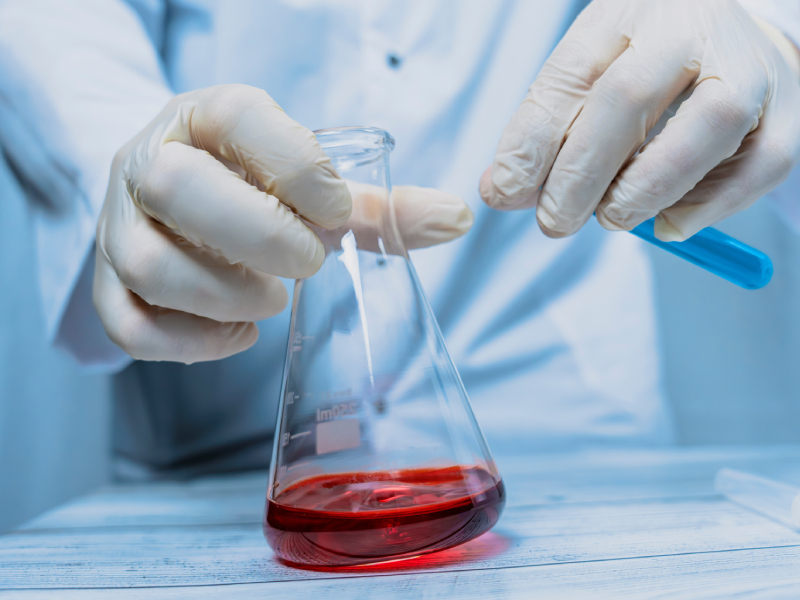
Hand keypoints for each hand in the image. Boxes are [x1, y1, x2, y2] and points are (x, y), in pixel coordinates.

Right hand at [94, 84, 471, 363]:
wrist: (174, 194)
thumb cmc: (252, 188)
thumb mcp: (309, 183)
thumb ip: (378, 206)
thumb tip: (456, 219)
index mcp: (205, 118)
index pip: (240, 117)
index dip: (300, 168)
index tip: (336, 210)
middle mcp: (150, 162)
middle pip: (177, 189)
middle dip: (260, 236)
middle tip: (306, 263)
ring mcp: (121, 226)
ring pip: (150, 264)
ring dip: (226, 295)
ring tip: (272, 300)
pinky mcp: (107, 285)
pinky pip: (128, 323)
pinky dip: (191, 343)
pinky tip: (238, 334)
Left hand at [480, 0, 799, 240]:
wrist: (732, 40)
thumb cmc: (643, 67)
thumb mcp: (586, 78)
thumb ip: (544, 131)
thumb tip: (502, 192)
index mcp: (627, 13)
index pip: (570, 74)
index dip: (533, 140)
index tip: (506, 190)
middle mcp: (691, 29)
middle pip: (628, 96)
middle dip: (581, 174)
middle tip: (554, 222)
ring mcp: (749, 67)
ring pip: (708, 126)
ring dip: (646, 189)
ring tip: (611, 218)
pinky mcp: (789, 114)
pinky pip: (758, 167)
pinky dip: (706, 207)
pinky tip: (666, 222)